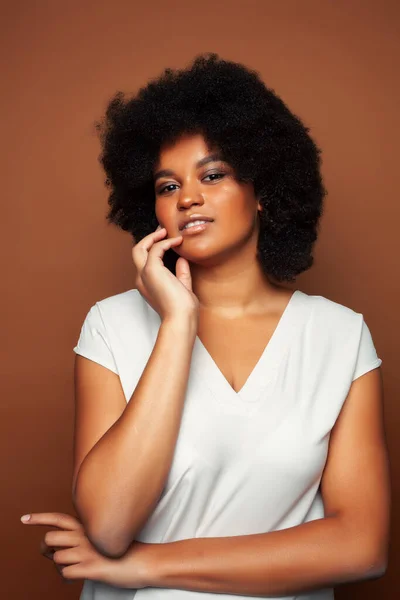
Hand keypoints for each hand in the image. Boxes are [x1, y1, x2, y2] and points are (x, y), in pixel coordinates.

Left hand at [20, 512, 152, 588]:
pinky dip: (68, 578)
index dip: (39, 518)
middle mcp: (85, 535)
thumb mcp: (98, 536)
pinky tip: (79, 576)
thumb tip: (55, 548)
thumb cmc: (118, 550)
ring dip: (60, 567)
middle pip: (49, 540)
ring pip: (56, 558)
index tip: (24, 519)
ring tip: (74, 568)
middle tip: (56, 557)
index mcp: (86, 525)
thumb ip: (79, 536)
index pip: (57, 518)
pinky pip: (65, 574)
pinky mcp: (91, 567)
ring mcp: (87, 551)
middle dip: (48, 551)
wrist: (140, 561)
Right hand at [132, 226, 198, 320]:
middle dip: (149, 238)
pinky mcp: (151, 270)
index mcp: (147, 283)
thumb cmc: (183, 308)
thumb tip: (182, 258)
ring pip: (140, 247)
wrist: (181, 318)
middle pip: (137, 251)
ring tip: (167, 231)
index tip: (166, 239)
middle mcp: (141, 278)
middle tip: (163, 230)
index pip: (144, 260)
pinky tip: (177, 241)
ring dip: (153, 237)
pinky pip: (155, 249)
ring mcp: (144, 274)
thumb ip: (181, 273)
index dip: (153, 247)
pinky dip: (166, 242)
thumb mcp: (182, 287)